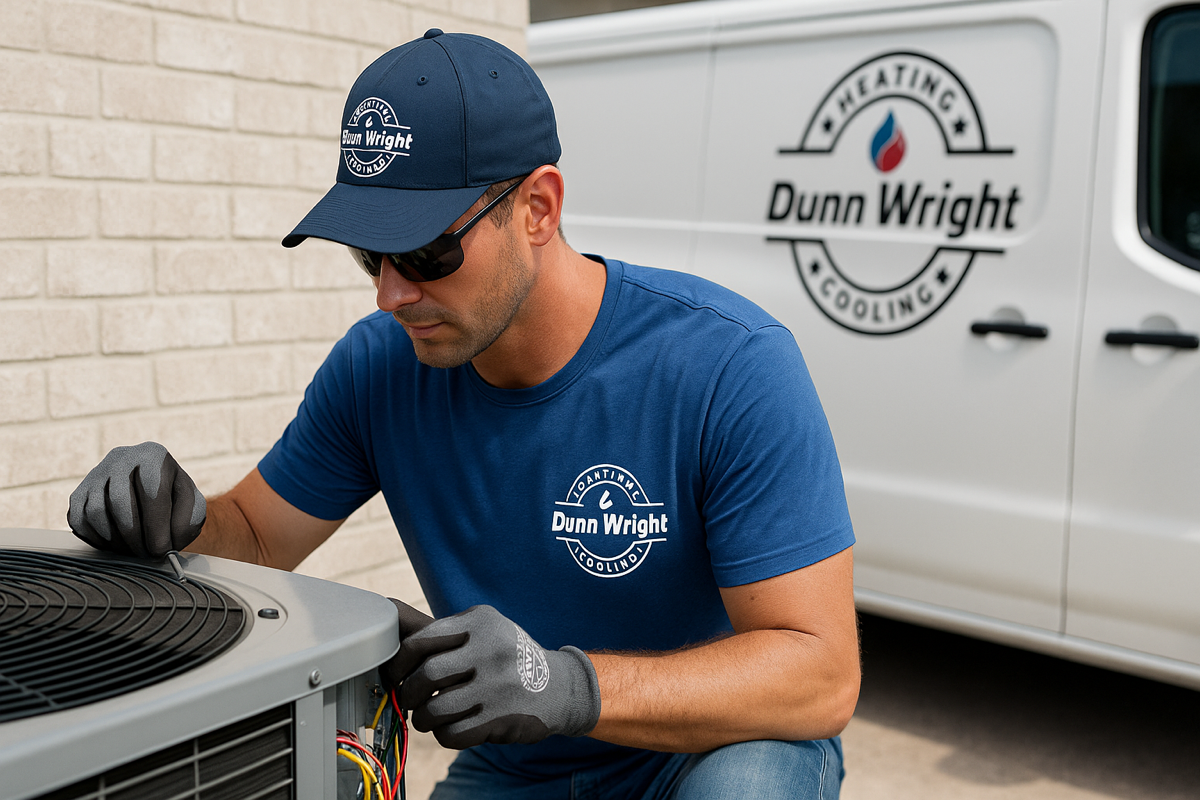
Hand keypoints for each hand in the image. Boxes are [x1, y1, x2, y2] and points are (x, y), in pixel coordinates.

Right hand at [67, 442, 205, 558]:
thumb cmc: (173, 499)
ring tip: (133, 550)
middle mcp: (121, 458)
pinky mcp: (79, 492)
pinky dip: (96, 539)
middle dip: (134, 536)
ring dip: (115, 540)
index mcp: (153, 456)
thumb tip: (167, 542)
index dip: (156, 526)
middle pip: (120, 501)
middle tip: (145, 554)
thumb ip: (187, 521)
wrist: (148, 491)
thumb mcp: (192, 505)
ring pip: (96, 512)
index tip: (161, 550)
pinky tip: (116, 544)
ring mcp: (96, 474)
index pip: (152, 492)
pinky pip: (79, 520)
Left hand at [387, 605, 600, 748]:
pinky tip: (453, 726)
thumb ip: (441, 632)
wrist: (560, 687)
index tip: (395, 674)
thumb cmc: (507, 657)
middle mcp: (490, 649)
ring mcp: (498, 685)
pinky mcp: (501, 718)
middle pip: (425, 676)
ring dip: (423, 718)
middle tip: (409, 698)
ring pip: (434, 710)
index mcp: (480, 622)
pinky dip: (445, 734)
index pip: (420, 640)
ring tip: (428, 716)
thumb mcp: (483, 630)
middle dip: (408, 693)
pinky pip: (453, 733)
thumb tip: (387, 616)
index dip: (398, 662)